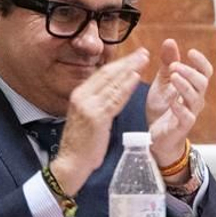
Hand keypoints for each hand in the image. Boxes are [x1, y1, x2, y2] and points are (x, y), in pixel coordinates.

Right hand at [49, 49, 149, 195]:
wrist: (71, 163)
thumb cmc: (81, 145)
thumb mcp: (87, 117)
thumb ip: (97, 103)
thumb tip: (112, 92)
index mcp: (79, 94)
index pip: (102, 74)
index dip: (119, 64)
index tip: (134, 56)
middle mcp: (82, 96)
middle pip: (108, 74)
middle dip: (128, 62)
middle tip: (143, 52)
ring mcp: (88, 106)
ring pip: (113, 83)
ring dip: (131, 69)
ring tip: (144, 60)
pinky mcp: (96, 117)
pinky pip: (115, 98)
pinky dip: (126, 86)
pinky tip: (136, 77)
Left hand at [144, 38, 211, 168]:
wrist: (156, 136)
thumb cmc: (163, 108)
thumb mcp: (163, 82)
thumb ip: (167, 64)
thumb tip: (170, 41)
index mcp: (192, 87)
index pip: (204, 72)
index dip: (201, 62)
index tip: (191, 52)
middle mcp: (195, 99)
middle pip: (202, 83)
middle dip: (190, 72)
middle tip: (174, 65)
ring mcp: (190, 113)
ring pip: (195, 98)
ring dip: (185, 86)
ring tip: (173, 77)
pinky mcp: (182, 126)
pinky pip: (186, 117)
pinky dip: (180, 108)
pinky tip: (172, 101)